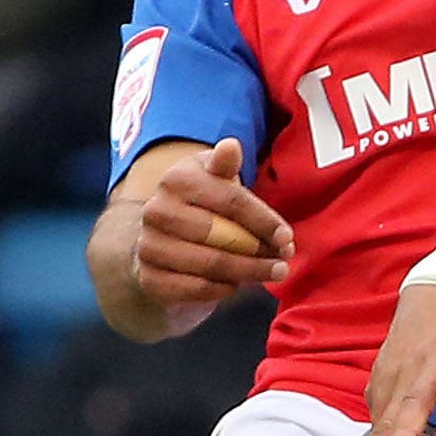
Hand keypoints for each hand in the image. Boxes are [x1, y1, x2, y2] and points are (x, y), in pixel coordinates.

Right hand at [93, 138, 293, 336]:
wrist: (160, 235)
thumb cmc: (201, 201)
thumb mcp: (212, 176)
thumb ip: (225, 164)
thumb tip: (231, 146)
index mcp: (177, 179)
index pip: (231, 201)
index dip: (263, 221)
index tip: (287, 237)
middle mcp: (157, 211)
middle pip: (222, 236)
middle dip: (260, 251)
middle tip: (284, 262)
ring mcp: (149, 246)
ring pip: (211, 265)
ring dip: (248, 273)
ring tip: (272, 273)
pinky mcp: (148, 278)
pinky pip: (196, 289)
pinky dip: (223, 289)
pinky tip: (238, 284)